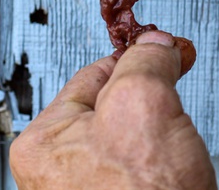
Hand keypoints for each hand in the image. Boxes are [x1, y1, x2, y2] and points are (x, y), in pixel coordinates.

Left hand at [9, 31, 215, 189]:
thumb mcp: (144, 104)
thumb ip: (146, 62)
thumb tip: (155, 43)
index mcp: (43, 142)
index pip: (91, 74)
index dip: (134, 58)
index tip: (164, 48)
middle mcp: (57, 172)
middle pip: (112, 107)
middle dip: (150, 101)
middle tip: (174, 100)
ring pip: (132, 139)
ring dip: (160, 135)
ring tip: (174, 154)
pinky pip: (142, 170)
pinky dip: (164, 164)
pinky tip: (175, 175)